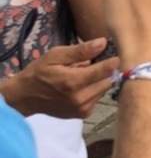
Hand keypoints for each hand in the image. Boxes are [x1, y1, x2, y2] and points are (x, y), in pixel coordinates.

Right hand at [2, 40, 118, 118]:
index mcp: (73, 82)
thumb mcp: (55, 56)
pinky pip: (97, 98)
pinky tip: (80, 87)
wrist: (26, 97)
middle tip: (92, 64)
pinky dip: (93, 90)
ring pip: (104, 90)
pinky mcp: (83, 114)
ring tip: (82, 76)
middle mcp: (81, 98)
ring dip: (99, 81)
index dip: (113, 62)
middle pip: (108, 81)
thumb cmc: (39, 72)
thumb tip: (103, 43)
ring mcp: (82, 108)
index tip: (116, 55)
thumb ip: (80, 51)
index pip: (104, 71)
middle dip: (104, 71)